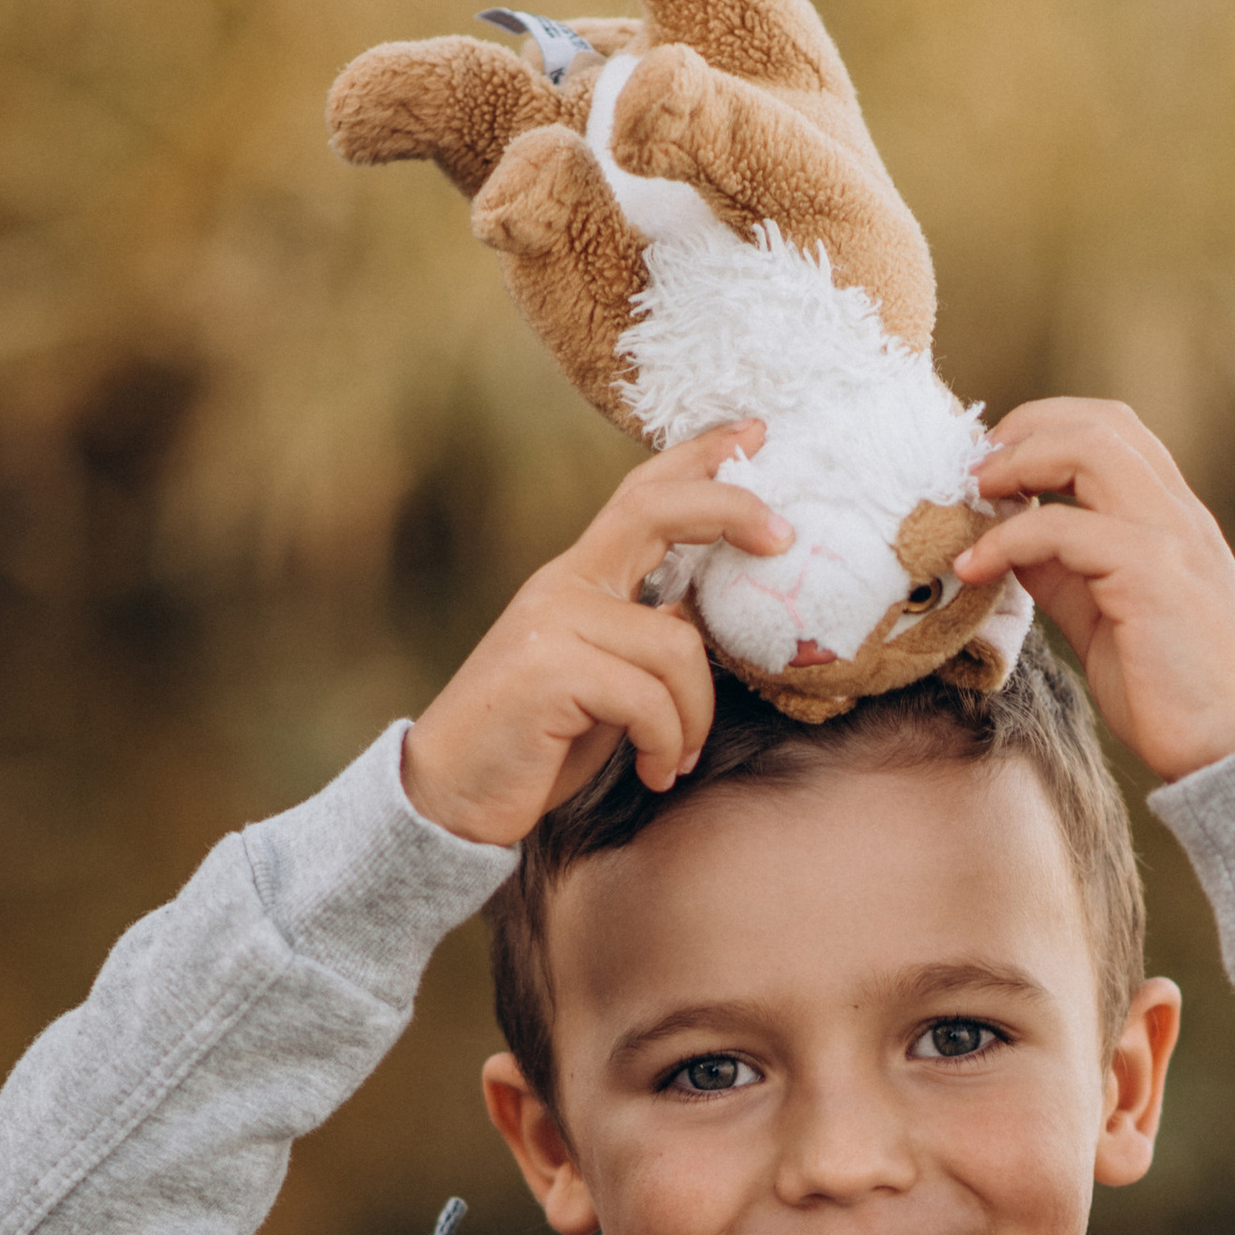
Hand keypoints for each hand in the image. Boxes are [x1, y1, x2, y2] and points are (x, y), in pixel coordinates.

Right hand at [402, 427, 791, 847]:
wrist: (451, 798)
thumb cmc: (534, 746)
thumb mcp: (602, 684)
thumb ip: (642, 643)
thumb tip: (694, 622)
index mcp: (575, 581)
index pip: (640, 498)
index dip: (698, 460)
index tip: (754, 436)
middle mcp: (561, 586)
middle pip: (655, 512)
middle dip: (729, 508)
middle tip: (783, 536)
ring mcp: (551, 622)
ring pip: (675, 647)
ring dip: (695, 716)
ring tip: (678, 760)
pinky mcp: (548, 670)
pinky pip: (649, 701)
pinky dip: (667, 744)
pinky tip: (657, 773)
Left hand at [954, 400, 1234, 783]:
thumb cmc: (1175, 696)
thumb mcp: (1105, 619)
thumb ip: (1065, 574)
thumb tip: (1007, 542)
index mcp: (1173, 518)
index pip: (1112, 431)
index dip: (1043, 429)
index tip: (989, 467)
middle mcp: (1178, 514)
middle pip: (1099, 423)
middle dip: (1023, 430)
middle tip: (969, 471)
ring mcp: (1171, 538)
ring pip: (1091, 449)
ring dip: (1018, 462)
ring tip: (971, 497)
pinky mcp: (1153, 575)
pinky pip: (1065, 528)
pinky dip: (1008, 538)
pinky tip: (974, 567)